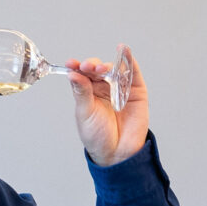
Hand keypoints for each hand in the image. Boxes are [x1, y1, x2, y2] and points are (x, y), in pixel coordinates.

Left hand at [66, 45, 148, 166]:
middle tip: (88, 68)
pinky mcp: (136, 91)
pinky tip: (123, 51)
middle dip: (92, 66)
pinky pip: (132, 73)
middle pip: (97, 69)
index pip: (82, 74)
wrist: (117, 153)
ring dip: (107, 65)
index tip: (71, 63)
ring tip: (101, 69)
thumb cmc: (98, 137)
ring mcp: (120, 88)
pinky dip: (128, 60)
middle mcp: (104, 87)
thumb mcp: (85, 114)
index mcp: (88, 92)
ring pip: (113, 69)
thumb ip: (82, 92)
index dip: (76, 67)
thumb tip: (73, 74)